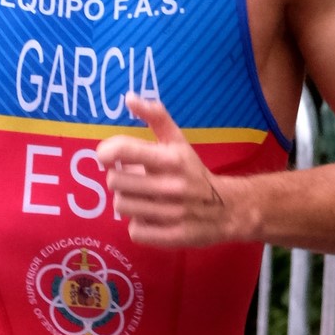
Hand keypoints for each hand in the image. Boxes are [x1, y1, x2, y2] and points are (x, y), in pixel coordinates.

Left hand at [97, 96, 248, 246]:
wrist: (228, 209)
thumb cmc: (193, 172)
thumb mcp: (178, 141)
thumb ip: (155, 117)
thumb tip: (128, 97)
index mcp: (171, 158)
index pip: (124, 150)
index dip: (106, 152)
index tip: (107, 157)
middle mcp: (173, 185)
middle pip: (115, 181)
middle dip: (119, 180)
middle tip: (133, 181)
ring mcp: (173, 213)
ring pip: (122, 207)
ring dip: (128, 203)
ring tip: (144, 199)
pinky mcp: (173, 237)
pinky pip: (135, 231)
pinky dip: (139, 226)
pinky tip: (153, 218)